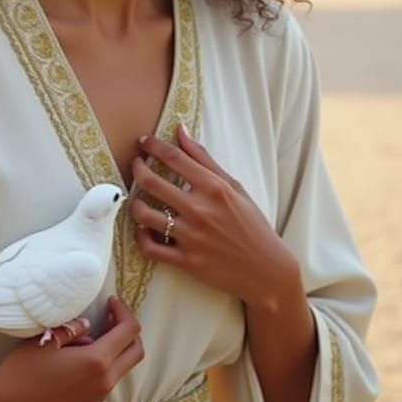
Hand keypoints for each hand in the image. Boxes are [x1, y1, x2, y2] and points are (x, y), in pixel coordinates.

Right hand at [0, 296, 142, 401]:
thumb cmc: (23, 370)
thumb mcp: (47, 339)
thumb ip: (73, 329)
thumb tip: (88, 325)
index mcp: (97, 361)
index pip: (129, 331)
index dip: (123, 312)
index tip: (110, 301)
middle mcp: (104, 382)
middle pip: (136, 352)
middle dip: (127, 330)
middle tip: (108, 316)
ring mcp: (98, 397)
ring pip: (123, 367)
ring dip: (115, 348)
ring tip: (87, 336)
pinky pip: (108, 380)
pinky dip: (104, 364)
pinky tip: (80, 356)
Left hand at [130, 126, 299, 309]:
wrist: (267, 270)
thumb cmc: (252, 225)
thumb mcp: (234, 186)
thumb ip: (204, 159)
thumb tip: (180, 131)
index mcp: (213, 188)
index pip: (173, 158)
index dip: (153, 146)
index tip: (144, 142)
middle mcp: (200, 210)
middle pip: (152, 182)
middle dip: (138, 169)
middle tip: (136, 165)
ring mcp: (191, 236)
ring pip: (144, 215)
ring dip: (135, 204)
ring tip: (138, 199)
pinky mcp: (186, 261)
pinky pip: (150, 247)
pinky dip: (140, 237)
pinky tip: (144, 229)